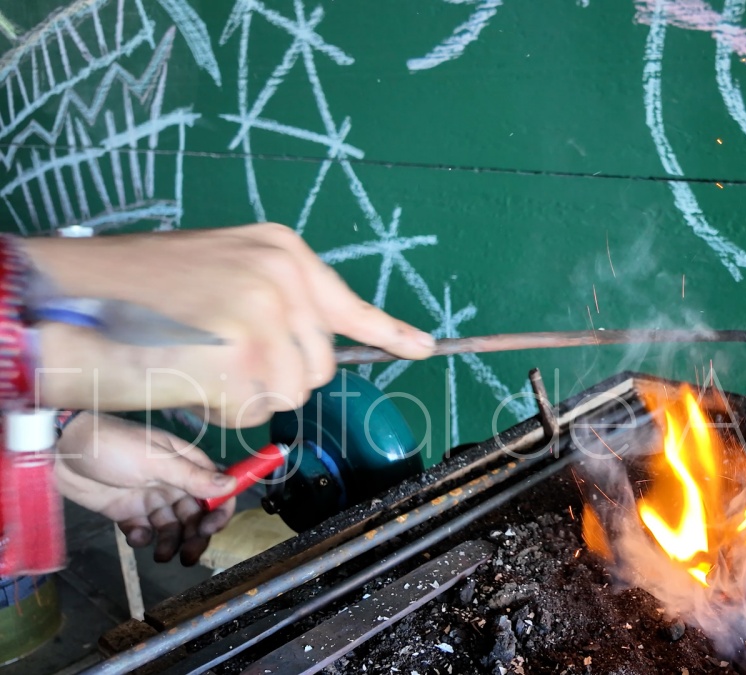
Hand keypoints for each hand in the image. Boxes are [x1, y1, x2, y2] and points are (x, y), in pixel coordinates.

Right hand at [22, 224, 434, 425]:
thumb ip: (273, 298)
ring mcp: (269, 319)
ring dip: (246, 394)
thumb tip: (312, 347)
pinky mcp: (248, 362)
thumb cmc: (133, 288)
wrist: (70, 300)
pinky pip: (256, 411)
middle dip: (274, 375)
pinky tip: (186, 375)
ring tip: (196, 360)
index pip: (350, 304)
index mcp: (281, 250)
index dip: (389, 332)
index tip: (424, 348)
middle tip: (216, 353)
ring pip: (291, 393)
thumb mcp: (219, 269)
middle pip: (319, 365)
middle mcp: (285, 278)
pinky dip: (222, 408)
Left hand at [55, 412, 238, 565]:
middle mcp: (173, 482)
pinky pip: (144, 530)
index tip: (210, 528)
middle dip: (195, 536)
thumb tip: (231, 485)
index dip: (219, 510)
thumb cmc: (113, 446)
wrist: (61, 450)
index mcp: (186, 464)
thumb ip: (192, 476)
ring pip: (172, 526)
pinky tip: (136, 535)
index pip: (216, 489)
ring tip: (161, 555)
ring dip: (171, 542)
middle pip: (196, 514)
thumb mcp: (155, 460)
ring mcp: (150, 497)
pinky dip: (143, 538)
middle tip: (188, 556)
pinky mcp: (127, 511)